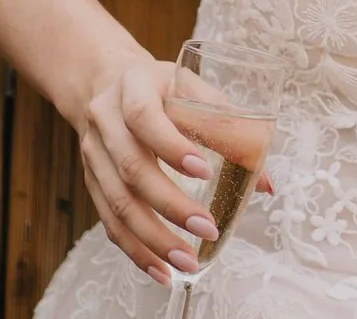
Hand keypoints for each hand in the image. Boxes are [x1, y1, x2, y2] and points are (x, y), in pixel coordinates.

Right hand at [70, 50, 231, 286]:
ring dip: (153, 239)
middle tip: (207, 229)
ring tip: (187, 262)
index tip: (204, 172)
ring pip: (117, 204)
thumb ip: (228, 126)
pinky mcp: (92, 183)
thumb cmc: (162, 87)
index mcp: (133, 87)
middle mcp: (104, 121)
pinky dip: (136, 251)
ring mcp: (93, 155)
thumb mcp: (191, 88)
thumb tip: (265, 183)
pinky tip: (161, 272)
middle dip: (170, 205)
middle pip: (131, 169)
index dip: (171, 147)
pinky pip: (110, 223)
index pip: (144, 118)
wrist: (106, 83)